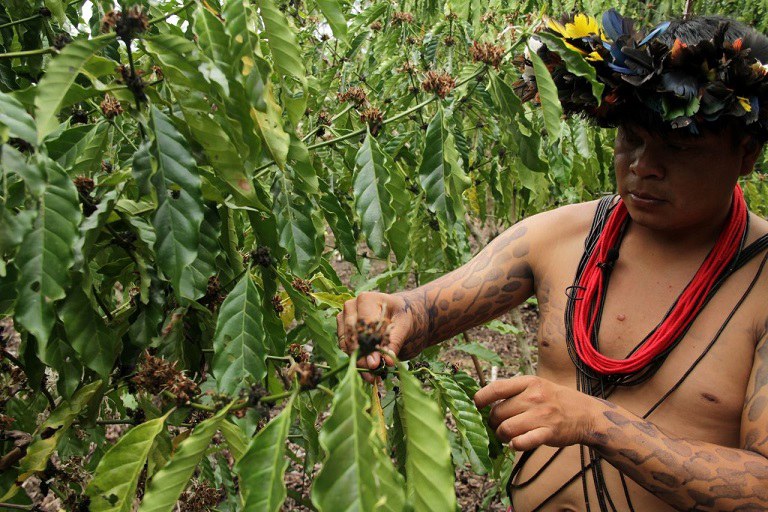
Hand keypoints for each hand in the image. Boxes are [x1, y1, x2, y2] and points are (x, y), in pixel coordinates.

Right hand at [337, 292, 415, 382]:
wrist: (399, 316)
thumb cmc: (403, 316)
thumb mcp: (404, 327)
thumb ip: (393, 342)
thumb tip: (385, 361)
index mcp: (366, 299)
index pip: (363, 325)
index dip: (368, 346)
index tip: (376, 364)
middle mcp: (351, 307)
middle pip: (352, 336)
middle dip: (363, 357)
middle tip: (374, 373)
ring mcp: (344, 319)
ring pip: (346, 345)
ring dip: (359, 363)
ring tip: (373, 377)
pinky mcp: (344, 332)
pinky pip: (346, 350)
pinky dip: (358, 362)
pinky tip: (369, 374)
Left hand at [473, 375, 601, 450]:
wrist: (586, 414)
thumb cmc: (556, 400)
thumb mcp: (537, 386)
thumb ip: (515, 391)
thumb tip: (486, 400)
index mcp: (529, 382)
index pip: (496, 388)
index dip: (480, 398)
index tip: (476, 406)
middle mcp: (534, 397)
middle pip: (498, 412)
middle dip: (493, 423)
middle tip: (497, 426)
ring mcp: (541, 415)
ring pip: (506, 429)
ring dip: (502, 436)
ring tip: (507, 436)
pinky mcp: (548, 433)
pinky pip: (522, 442)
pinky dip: (515, 445)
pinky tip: (516, 444)